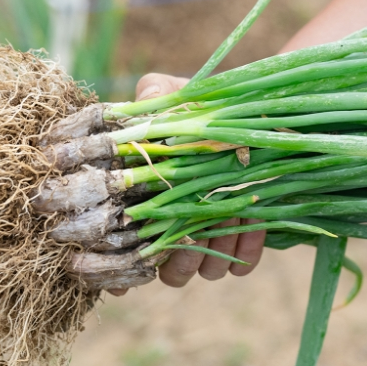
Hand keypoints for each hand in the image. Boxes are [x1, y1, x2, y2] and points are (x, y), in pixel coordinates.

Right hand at [108, 73, 265, 294]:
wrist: (252, 114)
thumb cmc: (199, 106)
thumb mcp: (172, 92)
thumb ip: (153, 94)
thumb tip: (141, 106)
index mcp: (142, 203)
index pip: (119, 251)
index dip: (114, 268)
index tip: (118, 268)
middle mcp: (172, 229)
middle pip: (165, 273)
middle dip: (176, 258)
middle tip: (191, 226)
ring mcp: (208, 238)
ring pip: (203, 273)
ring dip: (212, 250)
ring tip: (228, 212)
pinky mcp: (242, 240)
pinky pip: (241, 264)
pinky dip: (245, 248)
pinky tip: (251, 218)